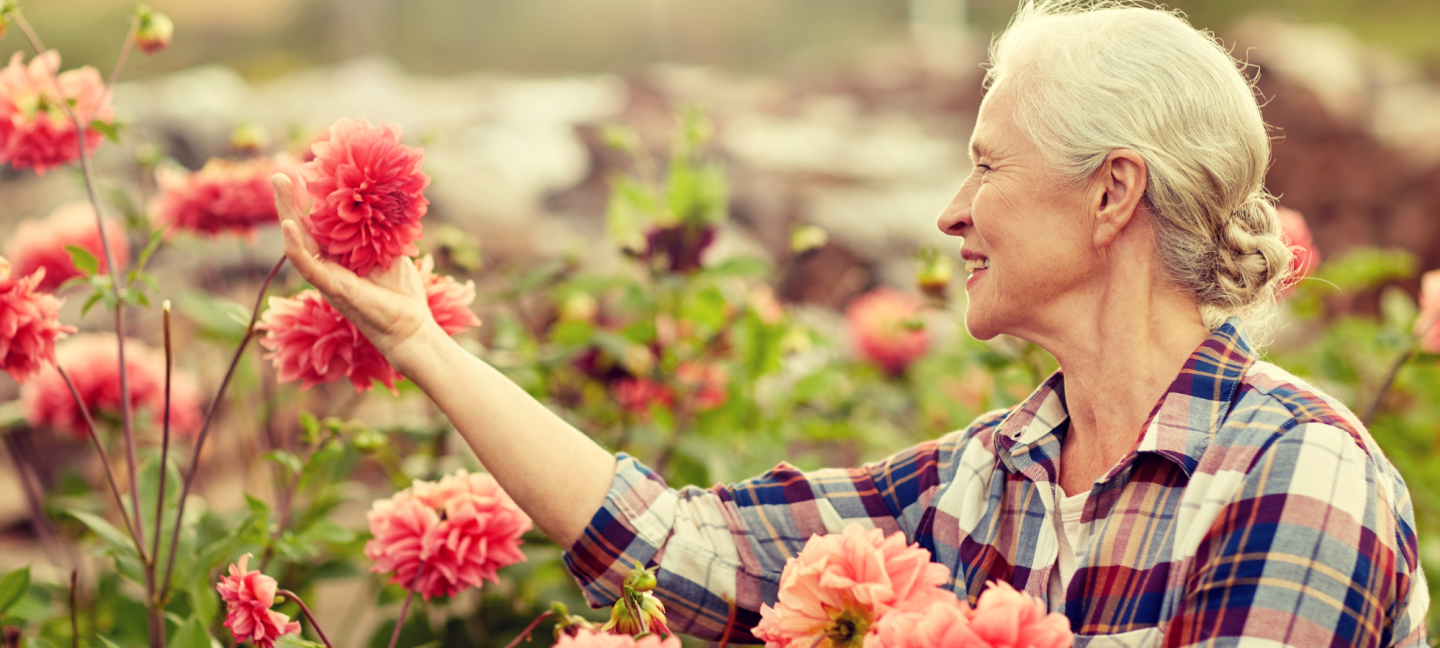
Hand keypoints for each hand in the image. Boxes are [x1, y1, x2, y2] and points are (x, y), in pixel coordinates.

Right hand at [271, 173, 439, 367]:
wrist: (410, 326)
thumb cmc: (400, 293)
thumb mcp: (391, 251)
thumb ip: (381, 229)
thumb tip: (381, 199)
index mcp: (340, 254)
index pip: (320, 222)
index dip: (313, 199)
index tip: (310, 172)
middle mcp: (328, 264)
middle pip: (303, 228)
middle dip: (290, 201)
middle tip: (279, 173)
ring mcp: (326, 277)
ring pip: (298, 242)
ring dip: (286, 213)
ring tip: (279, 185)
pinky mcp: (331, 289)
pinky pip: (308, 266)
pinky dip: (296, 247)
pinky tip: (289, 226)